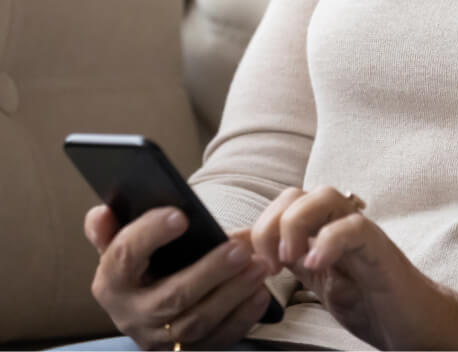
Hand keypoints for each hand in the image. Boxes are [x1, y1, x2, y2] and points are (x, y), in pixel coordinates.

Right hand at [84, 203, 272, 348]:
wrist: (149, 298)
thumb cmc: (142, 258)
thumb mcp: (122, 240)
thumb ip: (110, 225)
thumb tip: (102, 213)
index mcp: (111, 281)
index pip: (124, 256)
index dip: (150, 234)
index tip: (182, 215)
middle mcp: (131, 315)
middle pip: (171, 297)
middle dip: (210, 272)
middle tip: (241, 248)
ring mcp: (159, 339)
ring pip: (197, 322)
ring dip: (233, 294)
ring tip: (259, 265)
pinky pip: (216, 340)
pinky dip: (241, 318)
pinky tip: (261, 294)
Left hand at [249, 186, 457, 349]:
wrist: (415, 324)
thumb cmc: (370, 303)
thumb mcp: (317, 284)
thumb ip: (289, 263)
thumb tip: (246, 254)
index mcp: (319, 230)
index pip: (280, 206)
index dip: (253, 228)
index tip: (240, 262)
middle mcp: (338, 223)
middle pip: (296, 193)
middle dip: (270, 224)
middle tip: (267, 266)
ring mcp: (360, 232)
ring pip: (324, 196)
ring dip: (295, 223)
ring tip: (289, 260)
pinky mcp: (379, 247)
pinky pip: (354, 227)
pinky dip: (329, 240)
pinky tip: (316, 265)